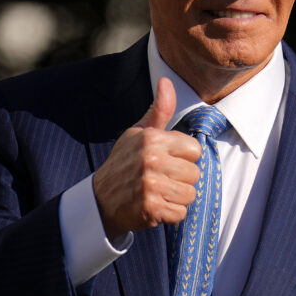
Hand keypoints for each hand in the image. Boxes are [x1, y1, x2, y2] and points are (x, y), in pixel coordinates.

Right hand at [93, 77, 201, 238]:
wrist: (100, 200)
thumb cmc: (124, 163)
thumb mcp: (138, 133)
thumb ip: (159, 110)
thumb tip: (166, 81)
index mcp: (152, 139)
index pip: (194, 149)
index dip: (184, 157)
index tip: (167, 161)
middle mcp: (151, 160)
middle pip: (195, 173)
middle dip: (181, 179)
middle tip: (161, 180)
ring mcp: (151, 185)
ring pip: (190, 194)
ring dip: (177, 198)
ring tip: (158, 193)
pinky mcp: (151, 209)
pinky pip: (180, 213)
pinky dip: (170, 214)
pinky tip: (155, 207)